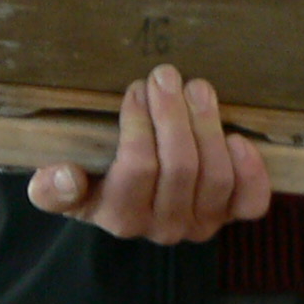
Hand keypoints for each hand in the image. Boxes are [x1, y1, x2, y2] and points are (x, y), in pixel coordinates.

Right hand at [25, 64, 273, 243]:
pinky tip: (239, 138)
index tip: (135, 90)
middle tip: (165, 75)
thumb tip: (64, 176)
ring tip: (196, 87)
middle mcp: (163, 227)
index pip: (137, 170)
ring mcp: (201, 223)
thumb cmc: (96, 182)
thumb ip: (52, 188)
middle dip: (173, 114)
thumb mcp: (64, 188)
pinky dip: (250, 170)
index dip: (140, 126)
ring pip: (214, 176)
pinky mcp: (231, 215)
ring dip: (208, 125)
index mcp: (119, 216)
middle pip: (180, 168)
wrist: (131, 203)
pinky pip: (251, 202)